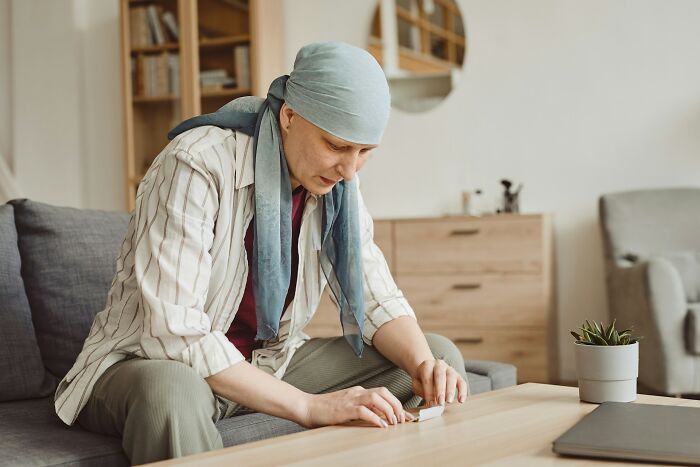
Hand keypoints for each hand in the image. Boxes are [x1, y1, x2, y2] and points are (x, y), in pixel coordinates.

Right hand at [298, 386, 414, 428]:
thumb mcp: (347, 407)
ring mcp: (350, 399)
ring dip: (389, 410)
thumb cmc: (325, 410)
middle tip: (402, 420)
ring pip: (377, 398)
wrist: (306, 407)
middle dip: (397, 405)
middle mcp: (357, 392)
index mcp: (358, 392)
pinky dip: (375, 418)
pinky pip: (364, 411)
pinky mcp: (344, 409)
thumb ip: (361, 408)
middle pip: (384, 392)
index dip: (396, 403)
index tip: (405, 415)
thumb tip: (378, 418)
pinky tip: (381, 426)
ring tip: (394, 423)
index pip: (383, 393)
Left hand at [411, 358, 467, 405]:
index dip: (428, 391)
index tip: (429, 403)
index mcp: (427, 365)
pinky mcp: (457, 375)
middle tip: (440, 402)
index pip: (427, 378)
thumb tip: (431, 403)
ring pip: (451, 377)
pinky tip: (461, 400)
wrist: (429, 370)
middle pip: (440, 376)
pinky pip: (462, 382)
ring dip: (450, 391)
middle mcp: (439, 365)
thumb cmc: (422, 379)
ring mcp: (449, 369)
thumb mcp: (417, 383)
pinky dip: (462, 391)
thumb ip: (421, 391)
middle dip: (440, 390)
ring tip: (449, 401)